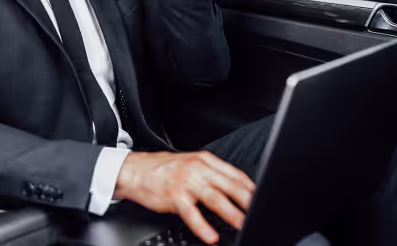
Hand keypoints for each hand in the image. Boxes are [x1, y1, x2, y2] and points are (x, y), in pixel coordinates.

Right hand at [114, 151, 255, 244]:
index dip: (250, 187)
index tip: (261, 198)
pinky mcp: (174, 196)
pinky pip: (191, 213)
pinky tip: (211, 235)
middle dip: (246, 200)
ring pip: (214, 198)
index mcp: (204, 160)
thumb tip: (235, 188)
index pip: (234, 173)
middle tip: (258, 211)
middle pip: (228, 185)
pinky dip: (202, 225)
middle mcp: (197, 169)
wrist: (135, 170)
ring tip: (242, 223)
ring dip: (231, 212)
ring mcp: (186, 182)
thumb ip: (211, 173)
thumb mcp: (190, 164)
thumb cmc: (163, 170)